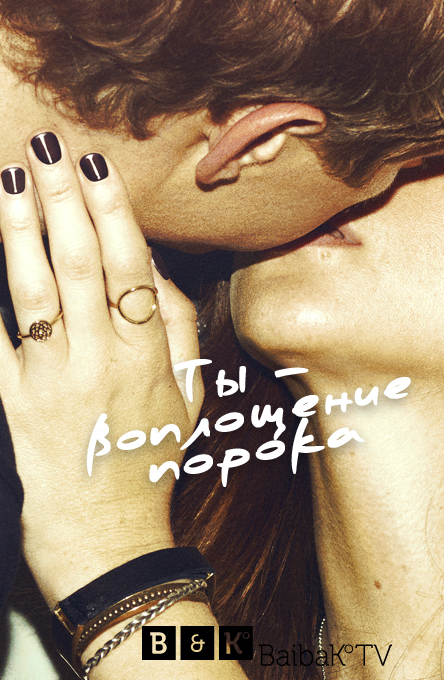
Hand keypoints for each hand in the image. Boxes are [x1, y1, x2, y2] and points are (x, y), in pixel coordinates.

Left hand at [0, 133, 201, 604]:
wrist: (108, 532)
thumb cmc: (153, 458)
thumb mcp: (189, 397)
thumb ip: (178, 329)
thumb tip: (155, 273)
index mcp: (148, 356)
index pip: (129, 268)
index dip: (111, 213)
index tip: (95, 167)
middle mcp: (100, 359)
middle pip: (78, 265)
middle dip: (62, 200)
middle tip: (48, 147)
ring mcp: (52, 379)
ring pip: (33, 291)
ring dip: (20, 230)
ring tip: (11, 177)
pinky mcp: (14, 400)